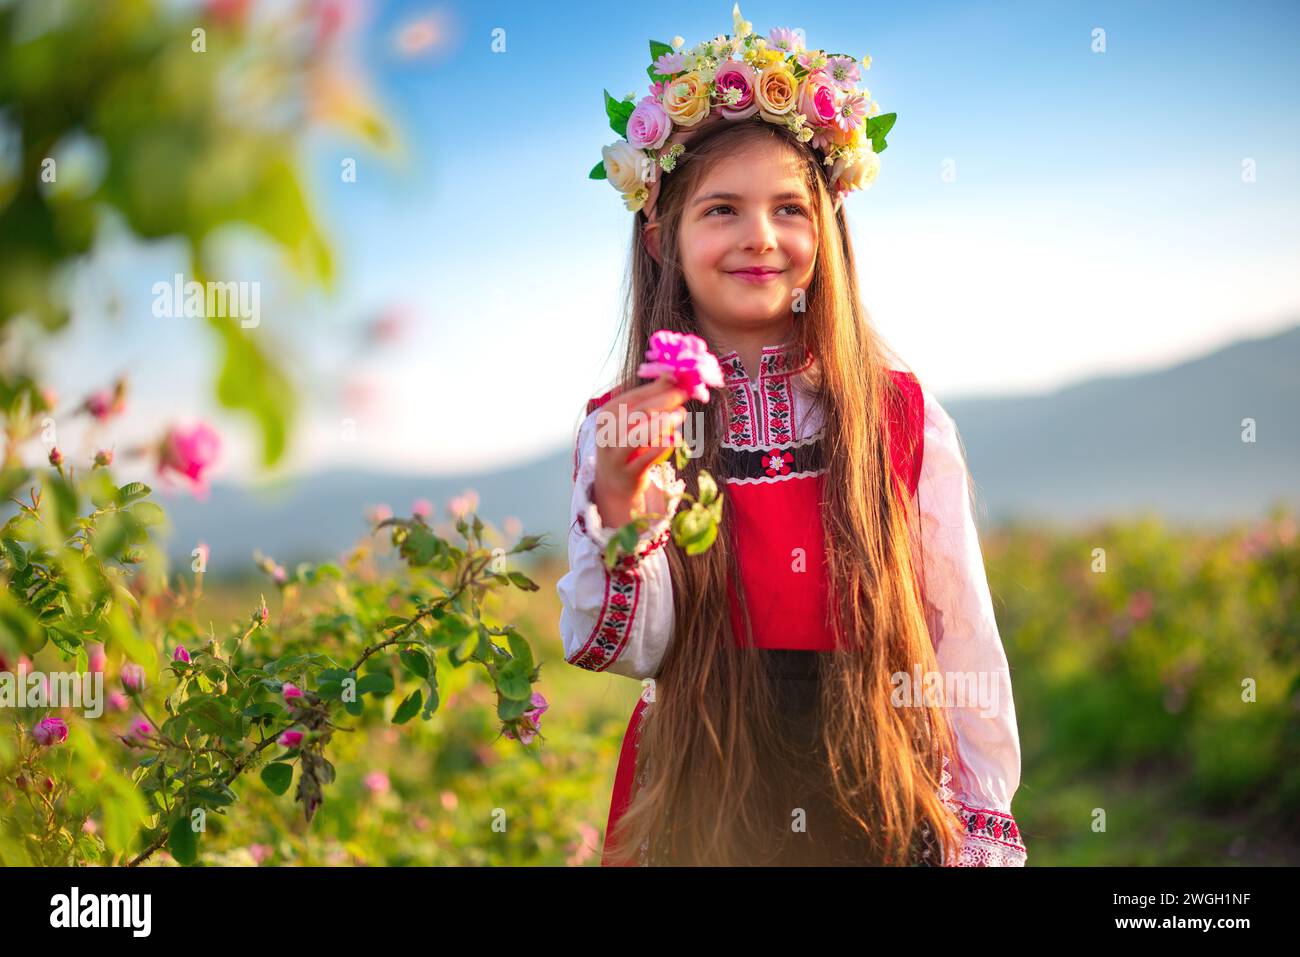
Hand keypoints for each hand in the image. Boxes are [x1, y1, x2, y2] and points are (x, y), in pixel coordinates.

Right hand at [592, 374, 688, 528]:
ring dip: (661, 424)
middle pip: (636, 413)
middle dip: (663, 401)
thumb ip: (650, 400)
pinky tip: (676, 439)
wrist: (615, 482)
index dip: (656, 388)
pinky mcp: (626, 474)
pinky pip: (643, 460)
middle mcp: (606, 434)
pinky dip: (659, 449)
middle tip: (684, 394)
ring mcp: (614, 455)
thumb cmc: (629, 444)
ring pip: (637, 436)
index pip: (633, 397)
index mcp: (606, 416)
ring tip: (681, 414)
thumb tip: (672, 376)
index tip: (678, 380)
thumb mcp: (634, 421)